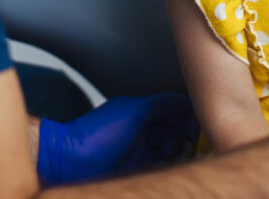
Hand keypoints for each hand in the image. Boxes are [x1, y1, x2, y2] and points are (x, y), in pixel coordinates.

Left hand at [37, 92, 198, 185]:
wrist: (71, 161)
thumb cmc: (99, 132)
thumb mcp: (133, 110)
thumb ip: (162, 102)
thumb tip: (186, 98)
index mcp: (142, 111)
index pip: (173, 109)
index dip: (187, 113)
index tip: (198, 119)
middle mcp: (143, 129)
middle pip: (174, 129)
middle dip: (183, 132)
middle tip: (187, 137)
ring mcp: (140, 150)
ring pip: (170, 149)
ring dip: (174, 150)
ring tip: (167, 152)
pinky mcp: (137, 170)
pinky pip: (160, 167)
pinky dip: (166, 166)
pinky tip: (162, 163)